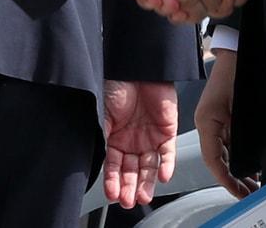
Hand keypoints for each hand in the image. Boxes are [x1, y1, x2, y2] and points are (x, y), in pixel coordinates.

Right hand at [103, 80, 177, 207]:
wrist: (138, 66)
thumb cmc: (117, 84)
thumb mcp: (104, 114)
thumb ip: (103, 137)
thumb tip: (98, 160)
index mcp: (115, 138)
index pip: (114, 166)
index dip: (113, 180)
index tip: (112, 194)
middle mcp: (132, 141)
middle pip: (132, 170)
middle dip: (129, 186)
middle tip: (128, 200)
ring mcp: (150, 137)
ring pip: (149, 166)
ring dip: (146, 182)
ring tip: (142, 195)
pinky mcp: (167, 131)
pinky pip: (167, 153)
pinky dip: (166, 165)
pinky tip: (162, 177)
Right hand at [194, 50, 258, 198]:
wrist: (241, 50)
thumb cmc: (239, 71)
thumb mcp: (242, 106)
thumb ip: (242, 133)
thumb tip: (248, 160)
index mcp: (207, 121)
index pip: (213, 159)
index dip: (225, 179)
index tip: (238, 192)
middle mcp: (209, 123)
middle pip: (218, 159)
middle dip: (233, 179)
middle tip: (250, 193)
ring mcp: (216, 120)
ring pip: (225, 153)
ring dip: (237, 169)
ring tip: (254, 185)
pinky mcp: (225, 116)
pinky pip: (230, 142)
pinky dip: (239, 156)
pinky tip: (252, 165)